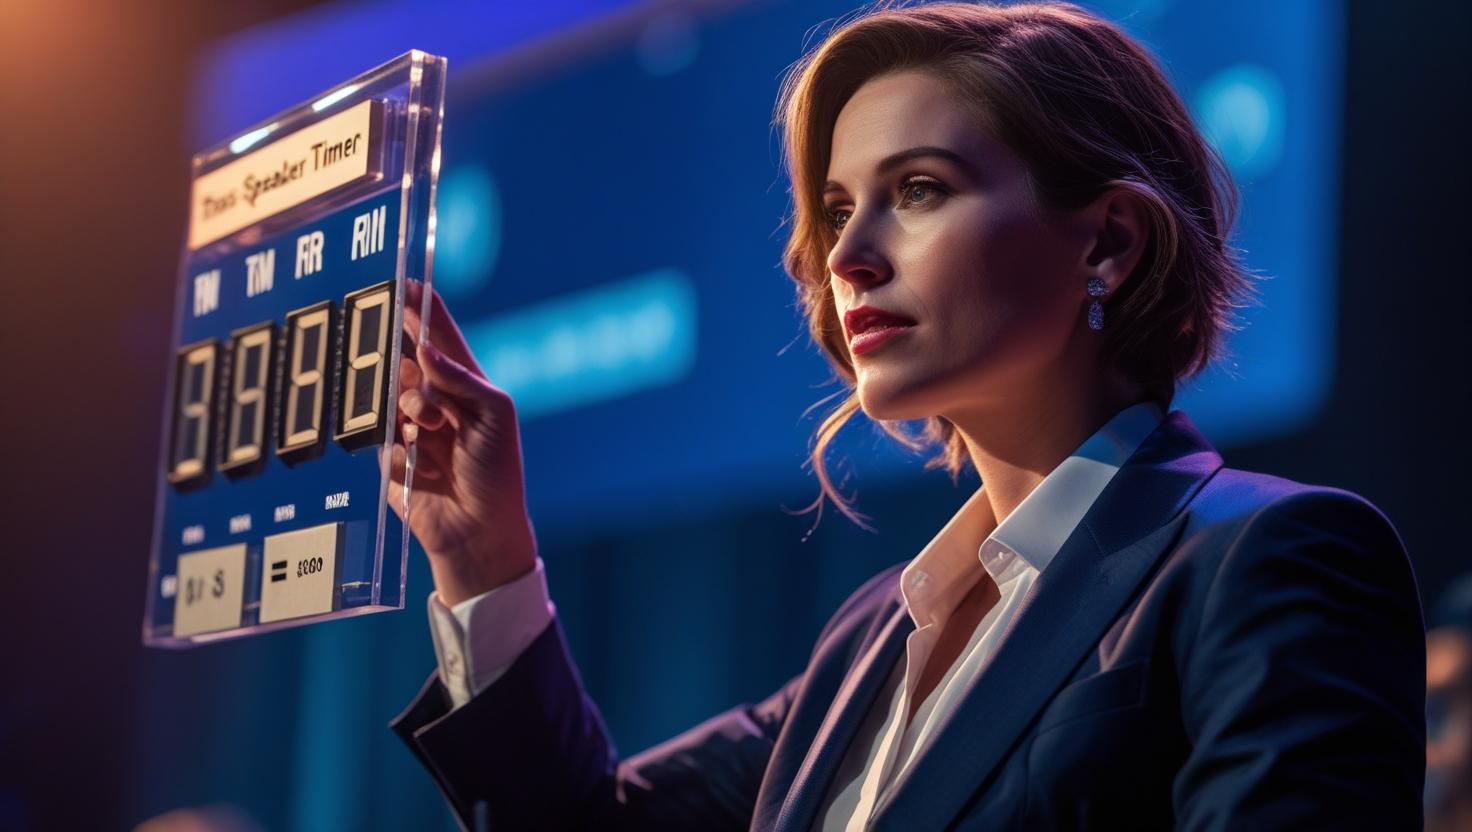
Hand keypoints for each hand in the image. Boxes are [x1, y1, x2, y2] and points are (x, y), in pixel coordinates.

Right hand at [388, 279, 537, 605]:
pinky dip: (405, 455)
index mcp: (463, 384)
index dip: (419, 309)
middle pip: (402, 362)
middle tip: (416, 381)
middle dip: (405, 368)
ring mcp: (409, 429)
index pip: (435, 336)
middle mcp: (433, 401)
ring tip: (429, 434)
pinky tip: (426, 473)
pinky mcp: (390, 458)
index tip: (401, 282)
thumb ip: (460, 378)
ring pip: (388, 399)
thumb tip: (424, 348)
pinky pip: (383, 441)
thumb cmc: (498, 472)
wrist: (478, 531)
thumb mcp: (494, 415)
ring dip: (411, 414)